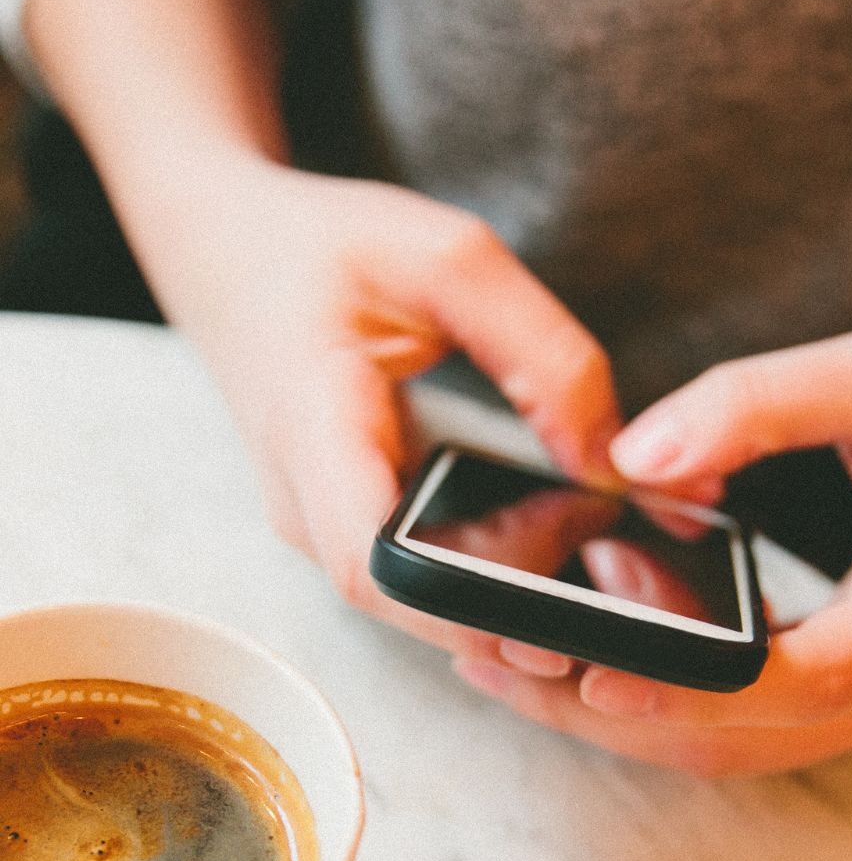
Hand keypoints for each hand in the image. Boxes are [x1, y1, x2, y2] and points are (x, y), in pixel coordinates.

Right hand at [178, 160, 620, 667]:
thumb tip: (611, 466)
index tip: (555, 601)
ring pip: (413, 604)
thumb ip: (543, 356)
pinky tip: (544, 544)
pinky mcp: (339, 530)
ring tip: (582, 551)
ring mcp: (316, 527)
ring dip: (502, 599)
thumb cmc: (328, 248)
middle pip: (407, 604)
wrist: (231, 254)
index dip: (464, 607)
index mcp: (312, 427)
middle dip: (509, 612)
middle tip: (601, 568)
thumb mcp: (450, 260)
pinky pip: (414, 581)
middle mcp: (303, 501)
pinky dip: (482, 576)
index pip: (373, 564)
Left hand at [455, 325, 851, 772]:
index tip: (595, 674)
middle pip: (737, 736)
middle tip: (494, 661)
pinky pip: (735, 735)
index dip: (693, 686)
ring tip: (505, 665)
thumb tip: (641, 458)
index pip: (806, 679)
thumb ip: (768, 404)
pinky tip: (578, 666)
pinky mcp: (844, 713)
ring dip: (612, 718)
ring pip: (725, 749)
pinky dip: (651, 708)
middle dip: (607, 709)